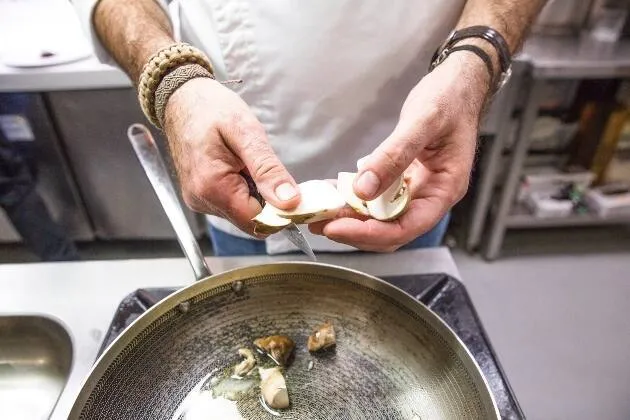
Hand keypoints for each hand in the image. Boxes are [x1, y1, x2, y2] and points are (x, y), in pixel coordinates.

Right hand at [163, 77, 299, 235]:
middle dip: (268, 202)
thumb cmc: (210, 108)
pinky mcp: (201, 196)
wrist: (181, 99)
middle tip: (269, 168)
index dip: (281, 212)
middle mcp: (202, 200)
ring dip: (256, 194)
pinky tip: (239, 167)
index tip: (294, 192)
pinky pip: (232, 204)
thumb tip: (290, 201)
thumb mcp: (246, 132)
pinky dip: (244, 190)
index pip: (258, 222)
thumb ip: (268, 169)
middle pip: (251, 221)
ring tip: (248, 163)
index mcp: (212, 187)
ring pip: (243, 213)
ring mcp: (199, 200)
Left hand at [310, 53, 490, 250]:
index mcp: (444, 190)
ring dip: (350, 217)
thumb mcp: (422, 122)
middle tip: (319, 222)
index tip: (336, 228)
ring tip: (319, 212)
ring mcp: (415, 190)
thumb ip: (394, 155)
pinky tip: (332, 192)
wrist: (458, 84)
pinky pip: (376, 197)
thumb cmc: (450, 99)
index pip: (406, 227)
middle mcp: (429, 196)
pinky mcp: (402, 180)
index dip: (369, 234)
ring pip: (380, 217)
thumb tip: (364, 189)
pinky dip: (353, 198)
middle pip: (390, 229)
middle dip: (354, 230)